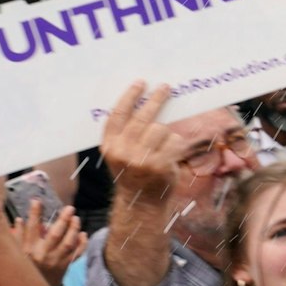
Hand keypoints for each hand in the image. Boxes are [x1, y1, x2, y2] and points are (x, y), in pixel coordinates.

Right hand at [19, 199, 84, 285]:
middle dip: (63, 220)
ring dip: (74, 230)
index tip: (37, 201)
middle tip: (70, 208)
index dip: (34, 214)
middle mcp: (43, 255)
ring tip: (76, 219)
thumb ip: (18, 236)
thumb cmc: (28, 265)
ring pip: (68, 244)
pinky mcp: (66, 266)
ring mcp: (56, 261)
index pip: (31, 228)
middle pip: (55, 235)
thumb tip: (18, 219)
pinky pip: (77, 254)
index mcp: (29, 249)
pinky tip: (83, 234)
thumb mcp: (18, 252)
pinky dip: (82, 244)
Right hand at [100, 81, 185, 201]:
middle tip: (165, 87)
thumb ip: (124, 132)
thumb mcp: (119, 153)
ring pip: (161, 129)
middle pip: (142, 117)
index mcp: (110, 146)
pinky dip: (175, 144)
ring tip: (162, 144)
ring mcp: (142, 160)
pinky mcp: (161, 166)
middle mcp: (123, 152)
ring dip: (166, 132)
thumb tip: (143, 100)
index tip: (140, 83)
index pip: (118, 115)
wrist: (141, 202)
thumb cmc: (133, 171)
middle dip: (156, 99)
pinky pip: (174, 141)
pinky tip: (170, 155)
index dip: (129, 96)